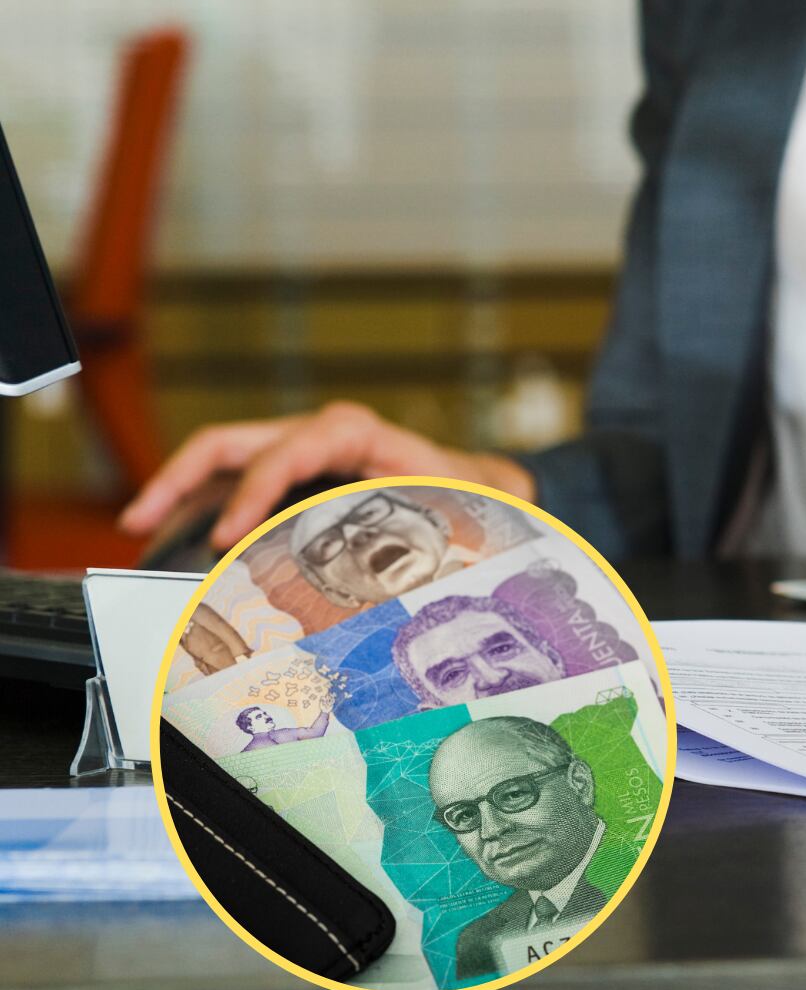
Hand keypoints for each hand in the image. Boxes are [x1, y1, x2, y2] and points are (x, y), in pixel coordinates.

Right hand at [119, 401, 534, 549]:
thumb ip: (430, 518)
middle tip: (141, 518)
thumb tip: (419, 556)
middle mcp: (319, 434)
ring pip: (221, 457)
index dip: (254, 491)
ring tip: (140, 525)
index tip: (228, 536)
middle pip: (231, 442)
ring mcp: (299, 451)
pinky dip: (200, 503)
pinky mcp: (290, 475)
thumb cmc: (467, 493)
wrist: (480, 484)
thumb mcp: (454, 501)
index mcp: (356, 434)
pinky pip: (233, 480)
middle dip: (181, 476)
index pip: (290, 451)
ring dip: (177, 488)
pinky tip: (176, 535)